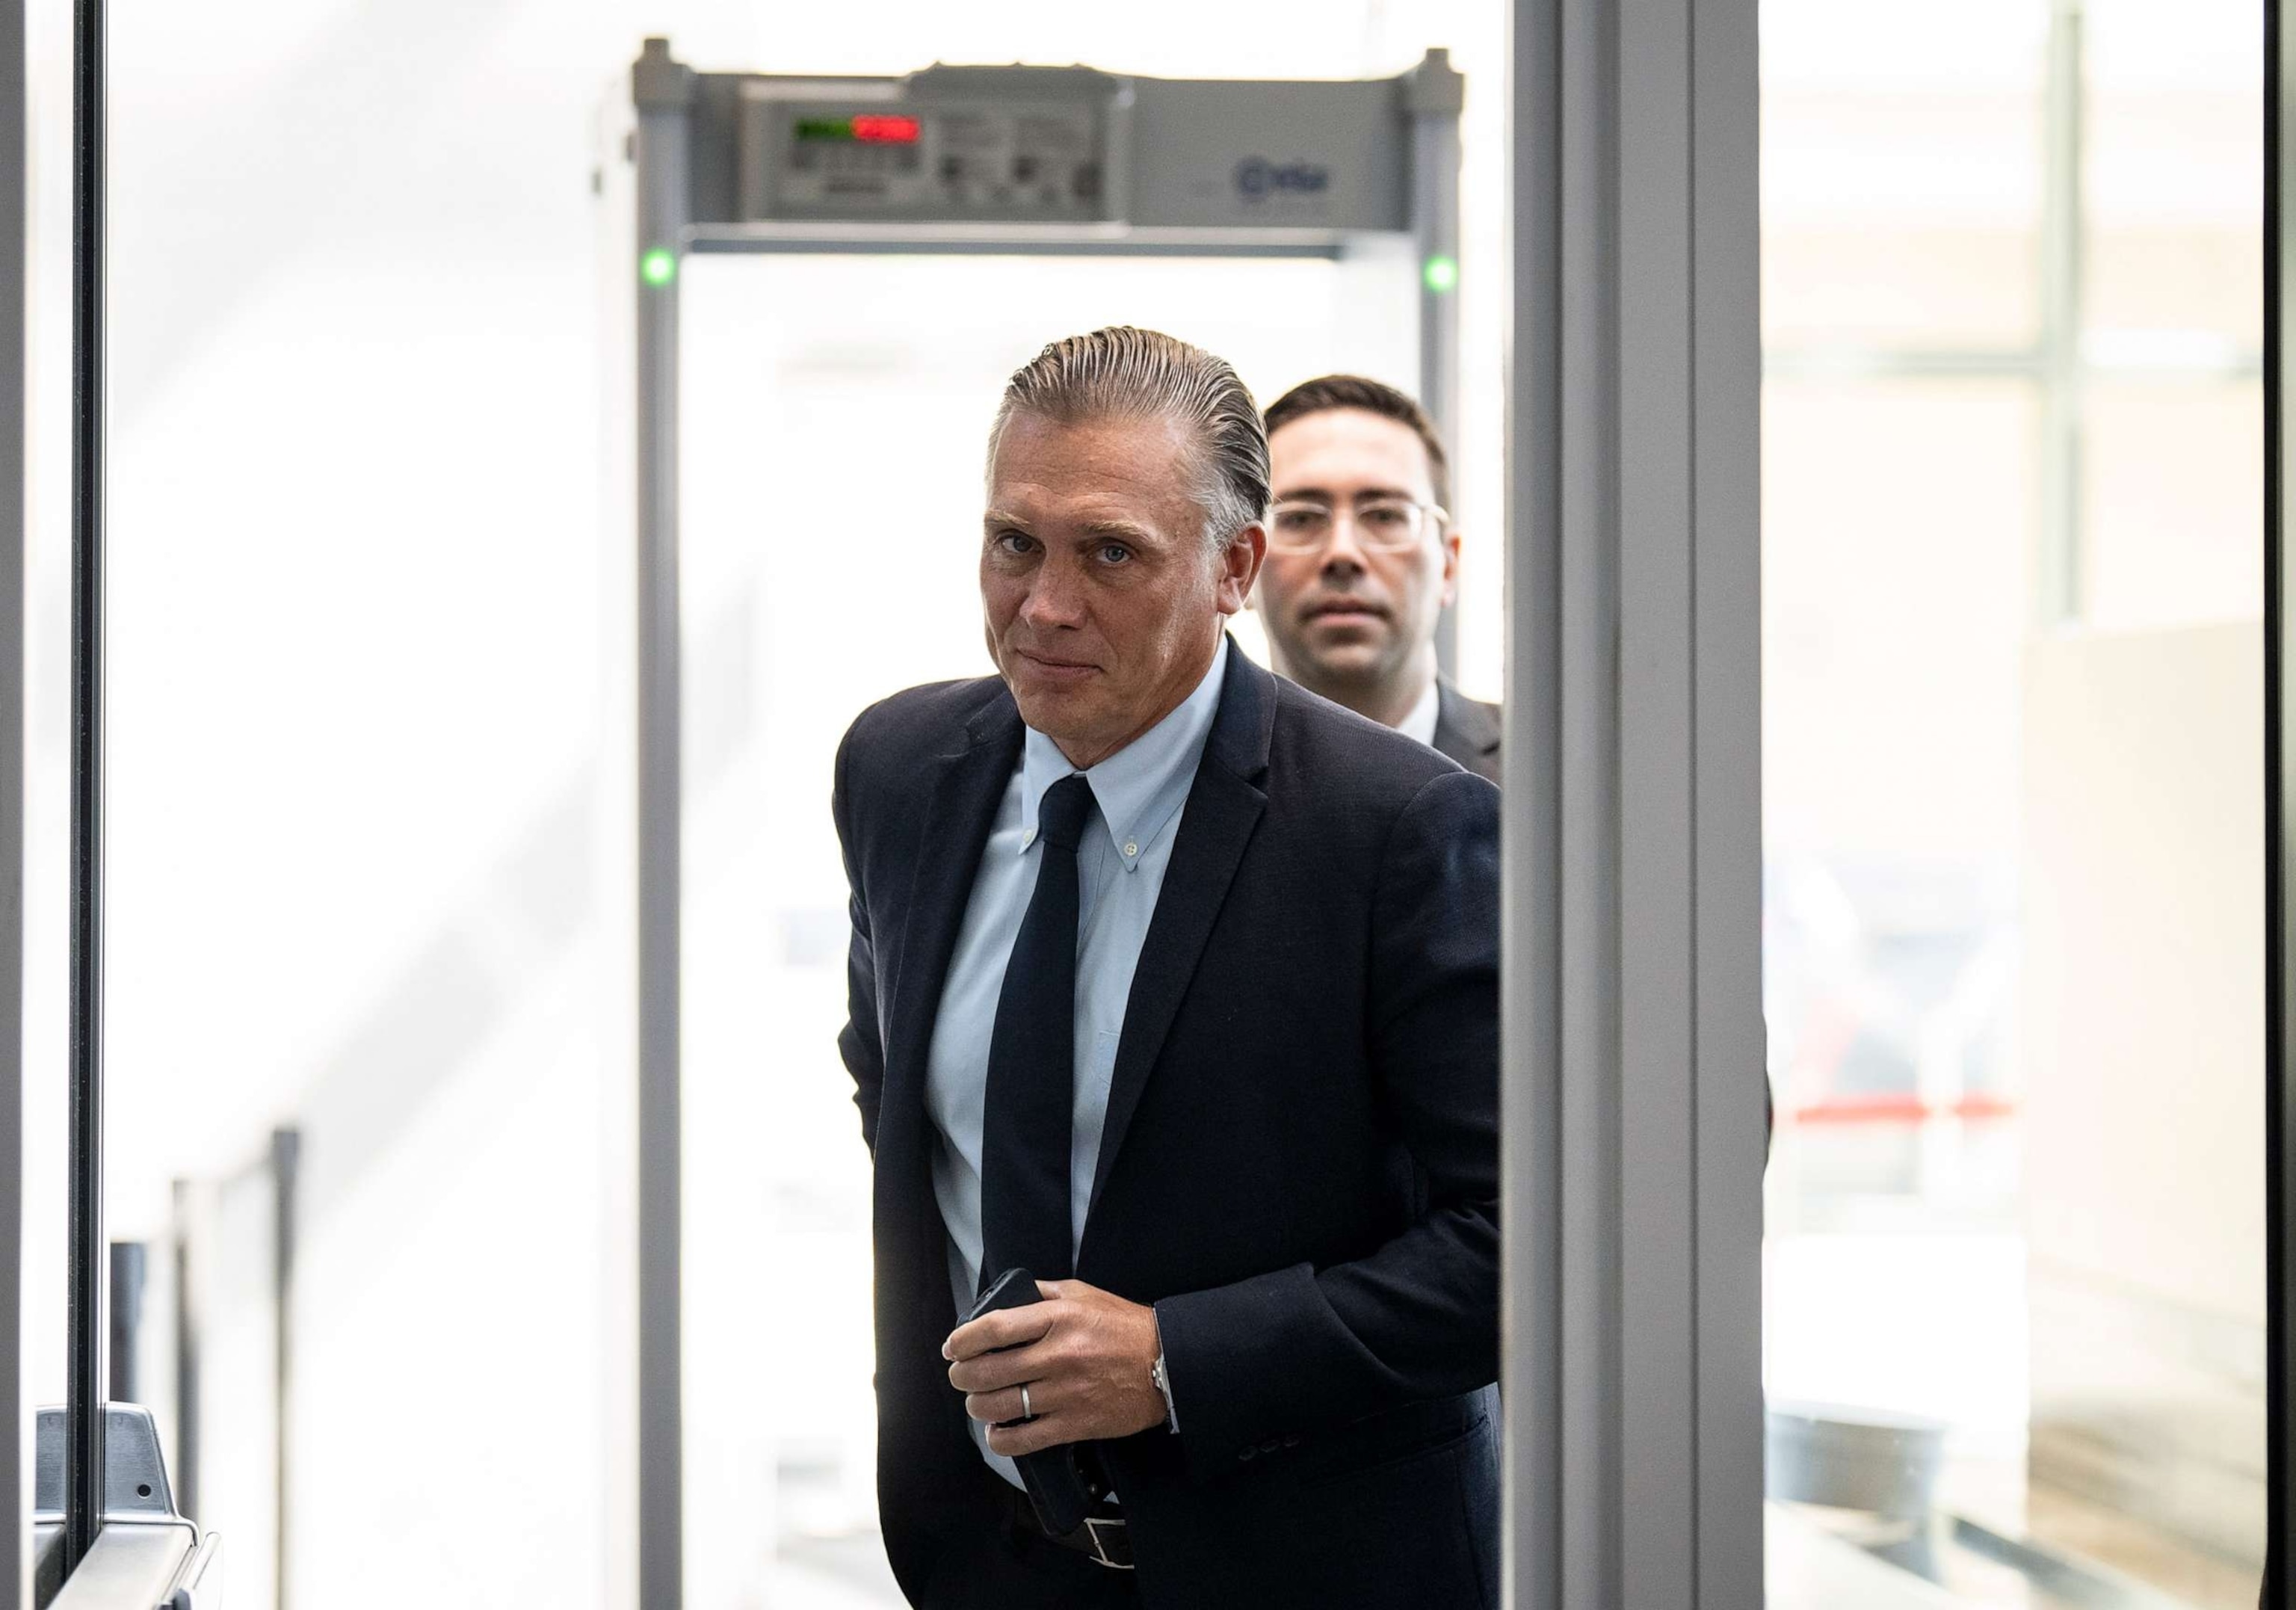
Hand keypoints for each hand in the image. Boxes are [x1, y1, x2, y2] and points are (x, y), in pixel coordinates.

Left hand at [943, 1279, 1167, 1456]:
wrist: (1166, 1365)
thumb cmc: (1123, 1327)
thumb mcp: (1084, 1295)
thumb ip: (1042, 1292)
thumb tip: (1003, 1298)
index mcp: (1059, 1318)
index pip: (994, 1328)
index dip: (963, 1340)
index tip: (953, 1347)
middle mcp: (1058, 1355)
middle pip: (988, 1371)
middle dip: (962, 1376)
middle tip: (961, 1375)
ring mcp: (1066, 1393)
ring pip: (999, 1406)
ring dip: (977, 1405)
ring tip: (978, 1401)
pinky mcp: (1075, 1424)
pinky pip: (1023, 1439)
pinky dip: (1001, 1439)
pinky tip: (998, 1431)